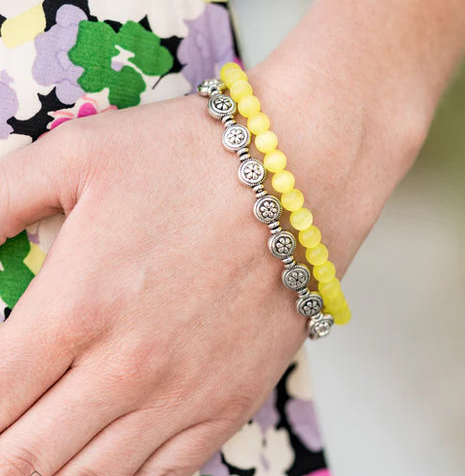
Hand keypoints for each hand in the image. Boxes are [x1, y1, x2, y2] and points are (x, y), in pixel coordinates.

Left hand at [0, 61, 421, 475]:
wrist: (301, 171)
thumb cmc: (192, 155)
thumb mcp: (77, 153)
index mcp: (74, 308)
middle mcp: (125, 369)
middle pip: (25, 457)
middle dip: (2, 451)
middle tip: (5, 428)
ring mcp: (183, 395)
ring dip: (48, 471)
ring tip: (38, 448)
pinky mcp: (230, 402)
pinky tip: (104, 458)